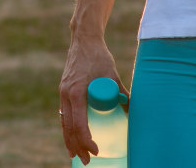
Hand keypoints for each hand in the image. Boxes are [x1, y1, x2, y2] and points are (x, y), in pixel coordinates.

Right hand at [59, 34, 120, 163]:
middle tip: (87, 161)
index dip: (86, 140)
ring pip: (64, 123)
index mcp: (76, 93)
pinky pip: (64, 114)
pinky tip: (70, 137)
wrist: (84, 39)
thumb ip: (122, 93)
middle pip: (69, 128)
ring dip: (69, 141)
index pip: (79, 124)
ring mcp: (63, 93)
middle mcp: (66, 94)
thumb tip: (133, 110)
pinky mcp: (64, 90)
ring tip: (76, 155)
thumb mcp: (112, 76)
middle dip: (77, 147)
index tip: (96, 150)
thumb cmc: (99, 56)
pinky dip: (66, 128)